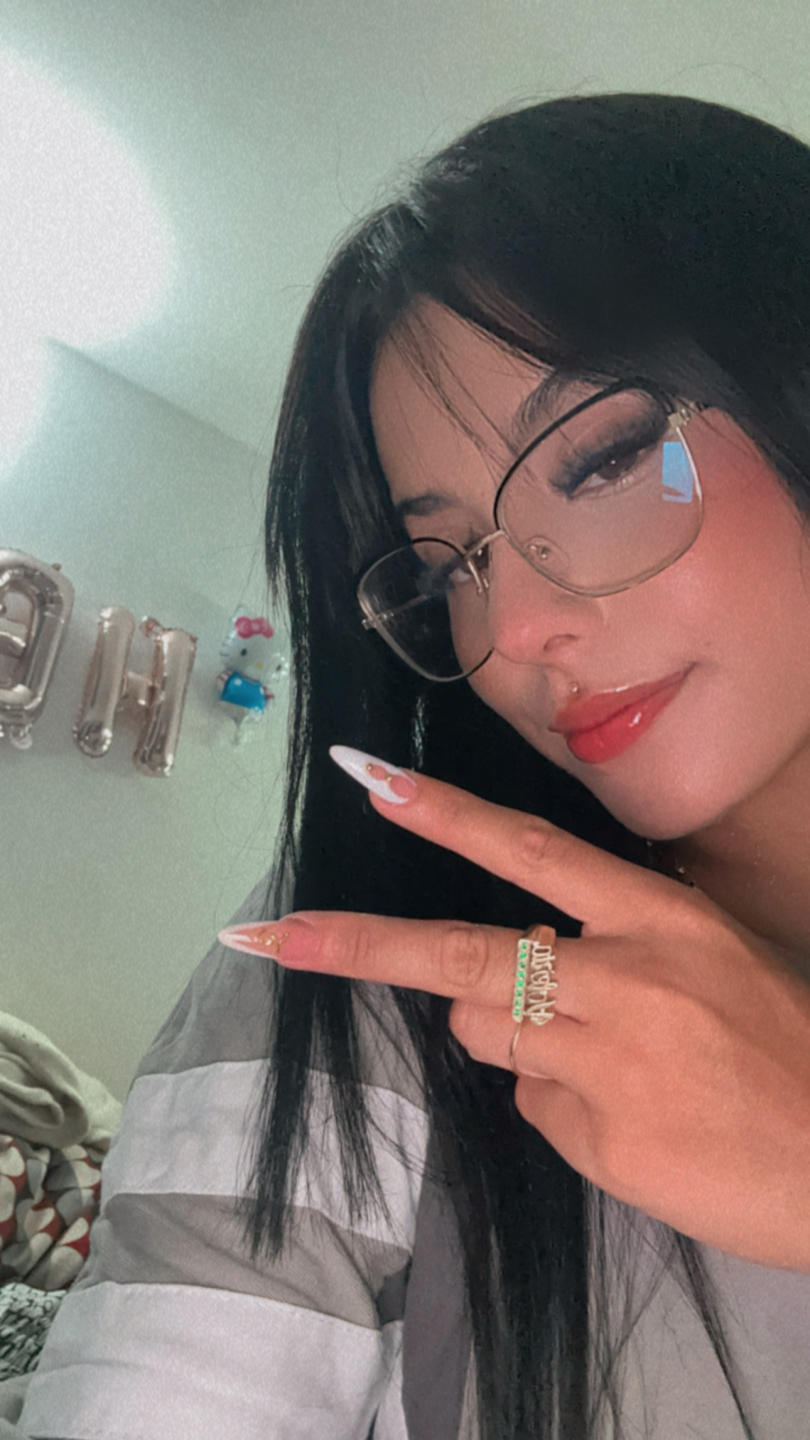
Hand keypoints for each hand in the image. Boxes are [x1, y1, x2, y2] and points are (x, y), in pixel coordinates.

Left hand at [220, 763, 809, 1271]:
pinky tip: (635, 1120)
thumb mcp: (708, 965)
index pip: (529, 854)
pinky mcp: (596, 1141)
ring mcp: (603, 1064)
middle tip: (268, 938)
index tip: (372, 784)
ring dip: (509, 1034)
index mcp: (660, 921)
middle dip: (360, 946)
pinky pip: (536, 1106)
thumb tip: (518, 982)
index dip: (445, 815)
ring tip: (611, 1063)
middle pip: (461, 958)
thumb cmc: (786, 1047)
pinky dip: (561, 1104)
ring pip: (487, 1033)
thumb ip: (609, 955)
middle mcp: (622, 981)